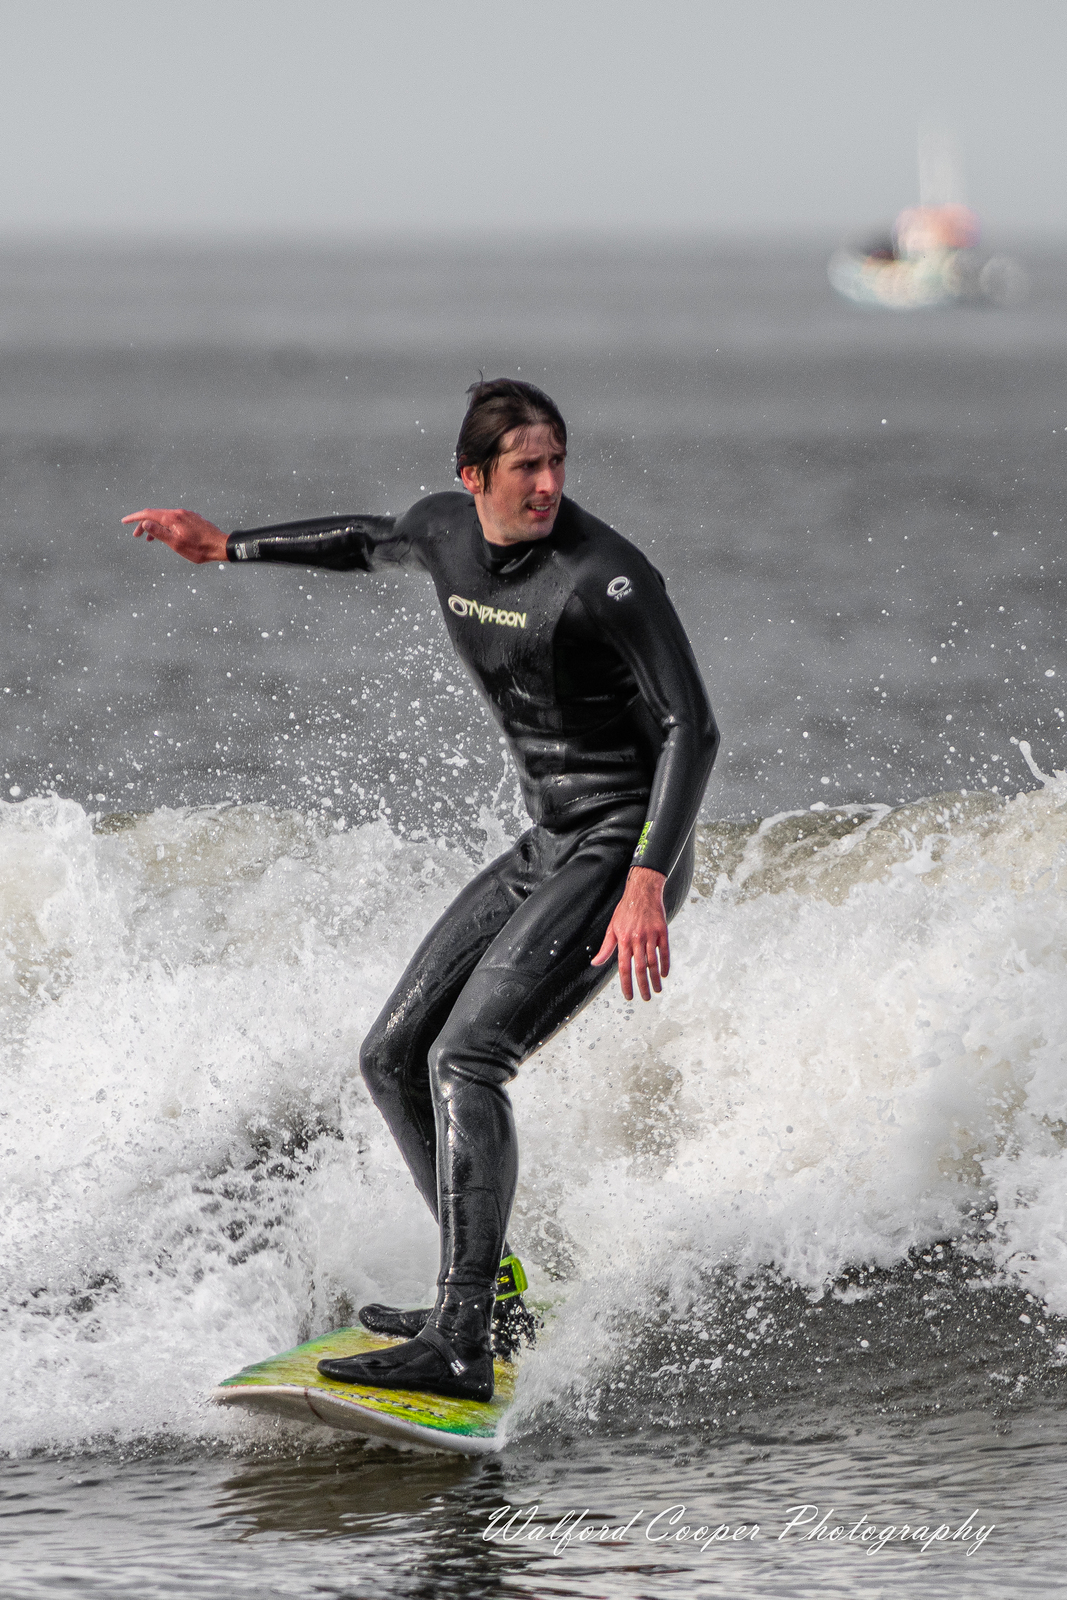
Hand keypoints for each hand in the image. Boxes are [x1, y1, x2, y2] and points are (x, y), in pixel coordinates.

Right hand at [122, 507, 228, 563]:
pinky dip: (165, 526)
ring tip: (149, 539)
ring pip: (165, 518)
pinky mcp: (193, 519)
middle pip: (156, 515)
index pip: (148, 514)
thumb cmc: (199, 549)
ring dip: (155, 526)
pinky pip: (174, 520)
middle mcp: (179, 513)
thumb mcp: (176, 544)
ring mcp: (187, 515)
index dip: (135, 518)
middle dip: (143, 524)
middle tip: (136, 536)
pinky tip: (166, 535)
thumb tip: (145, 523)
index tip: (124, 522)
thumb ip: (159, 532)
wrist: (221, 546)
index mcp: (173, 518)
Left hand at [591, 866, 669, 1001]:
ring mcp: (650, 935)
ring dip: (655, 979)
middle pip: (640, 968)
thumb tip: (595, 963)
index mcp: (623, 939)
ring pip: (653, 962)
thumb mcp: (612, 928)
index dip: (626, 984)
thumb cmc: (625, 910)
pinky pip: (664, 951)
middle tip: (645, 998)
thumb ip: (606, 948)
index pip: (624, 967)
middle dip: (642, 986)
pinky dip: (665, 964)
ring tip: (656, 990)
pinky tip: (664, 974)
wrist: (642, 891)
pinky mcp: (662, 931)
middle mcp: (637, 939)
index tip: (629, 996)